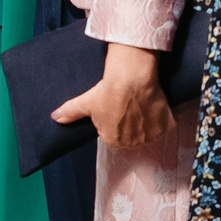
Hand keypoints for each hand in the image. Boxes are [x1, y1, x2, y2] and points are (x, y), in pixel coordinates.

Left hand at [51, 42, 174, 148]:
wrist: (131, 78)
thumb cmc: (107, 91)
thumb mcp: (86, 102)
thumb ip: (71, 112)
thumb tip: (54, 118)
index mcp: (112, 140)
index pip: (114, 135)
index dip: (116, 121)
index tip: (117, 108)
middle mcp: (132, 143)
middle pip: (132, 135)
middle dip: (130, 123)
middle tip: (129, 106)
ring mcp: (150, 136)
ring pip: (148, 131)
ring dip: (146, 121)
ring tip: (142, 105)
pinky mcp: (165, 127)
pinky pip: (164, 126)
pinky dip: (162, 118)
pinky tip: (155, 106)